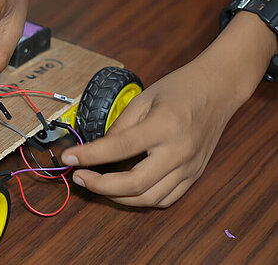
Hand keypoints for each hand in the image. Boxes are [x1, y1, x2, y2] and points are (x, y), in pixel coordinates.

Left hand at [61, 59, 249, 207]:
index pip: (119, 148)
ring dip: (118, 197)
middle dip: (100, 186)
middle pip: (134, 184)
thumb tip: (98, 149)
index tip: (68, 158)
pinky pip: (166, 198)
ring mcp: (190, 166)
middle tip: (79, 177)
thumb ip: (121, 126)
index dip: (89, 156)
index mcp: (164, 126)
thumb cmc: (181, 88)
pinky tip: (126, 189)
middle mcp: (180, 151)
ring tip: (98, 184)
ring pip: (149, 198)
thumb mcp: (144, 98)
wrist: (219, 88)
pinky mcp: (195, 174)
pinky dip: (142, 198)